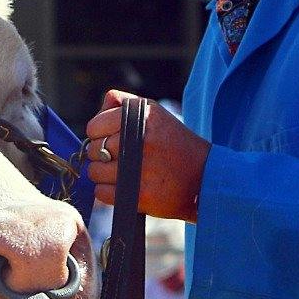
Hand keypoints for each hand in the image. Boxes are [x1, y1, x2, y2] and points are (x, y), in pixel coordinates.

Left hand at [84, 91, 208, 221]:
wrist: (205, 178)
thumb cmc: (176, 145)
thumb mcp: (156, 115)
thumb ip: (125, 104)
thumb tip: (100, 108)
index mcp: (142, 116)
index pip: (94, 127)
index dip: (100, 135)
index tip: (113, 140)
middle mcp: (138, 139)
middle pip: (93, 149)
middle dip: (103, 155)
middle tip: (123, 158)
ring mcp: (136, 169)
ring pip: (94, 172)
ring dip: (105, 175)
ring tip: (125, 173)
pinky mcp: (137, 194)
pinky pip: (101, 192)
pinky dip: (109, 192)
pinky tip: (127, 186)